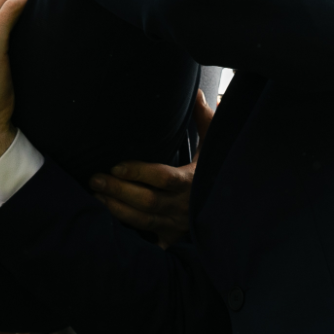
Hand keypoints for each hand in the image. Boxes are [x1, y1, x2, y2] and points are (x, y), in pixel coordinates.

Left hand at [88, 90, 213, 246]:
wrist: (238, 207)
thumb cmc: (220, 168)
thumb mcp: (215, 144)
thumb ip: (204, 118)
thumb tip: (193, 91)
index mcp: (193, 180)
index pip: (163, 178)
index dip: (139, 173)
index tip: (115, 166)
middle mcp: (185, 205)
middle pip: (148, 201)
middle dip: (119, 191)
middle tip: (94, 179)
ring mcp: (178, 223)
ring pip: (144, 220)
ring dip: (117, 209)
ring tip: (96, 197)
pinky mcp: (174, 236)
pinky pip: (151, 242)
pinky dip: (132, 238)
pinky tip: (111, 227)